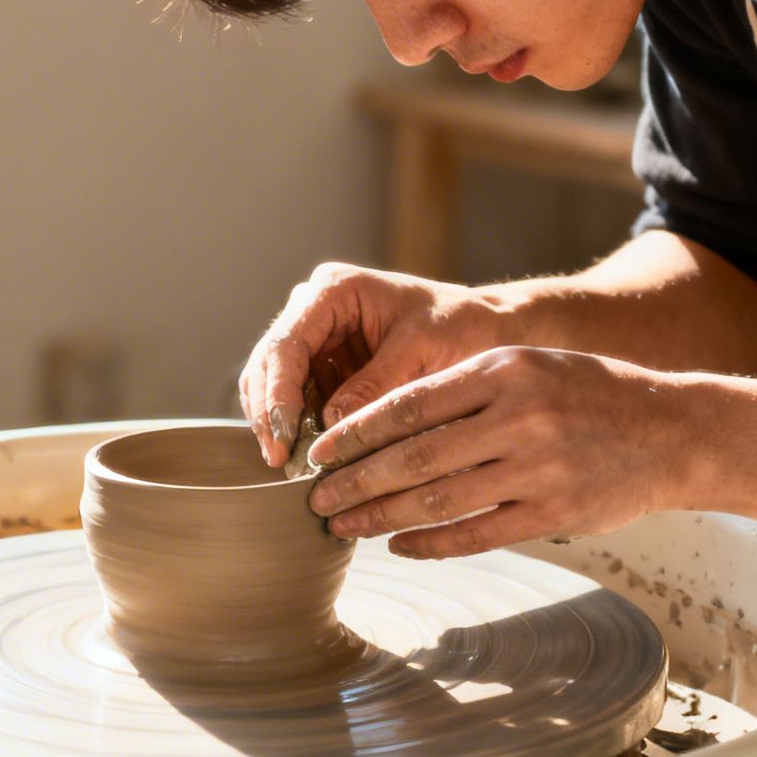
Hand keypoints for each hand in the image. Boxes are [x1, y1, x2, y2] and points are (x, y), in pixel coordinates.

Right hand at [239, 263, 522, 465]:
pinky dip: (298, 430)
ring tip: (291, 467)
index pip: (286, 343)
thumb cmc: (462, 326)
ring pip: (273, 386)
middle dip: (270, 414)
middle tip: (279, 461)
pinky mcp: (326, 370)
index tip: (283, 437)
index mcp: (334, 290)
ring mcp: (318, 340)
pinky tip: (308, 459)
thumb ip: (377, 383)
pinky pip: (298, 402)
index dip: (277, 393)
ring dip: (278, 426)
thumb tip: (330, 425)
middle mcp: (315, 311)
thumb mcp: (424, 349)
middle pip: (268, 364)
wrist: (487, 330)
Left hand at [304, 346, 700, 557]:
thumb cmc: (589, 395)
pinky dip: (431, 543)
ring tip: (344, 527)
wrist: (676, 431)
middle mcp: (518, 416)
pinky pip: (478, 533)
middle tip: (315, 499)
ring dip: (382, 517)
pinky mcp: (556, 514)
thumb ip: (465, 389)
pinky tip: (398, 545)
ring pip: (440, 499)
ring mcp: (539, 469)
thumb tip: (382, 423)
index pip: (410, 404)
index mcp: (503, 370)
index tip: (319, 452)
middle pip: (415, 456)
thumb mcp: (529, 367)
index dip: (356, 432)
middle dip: (355, 481)